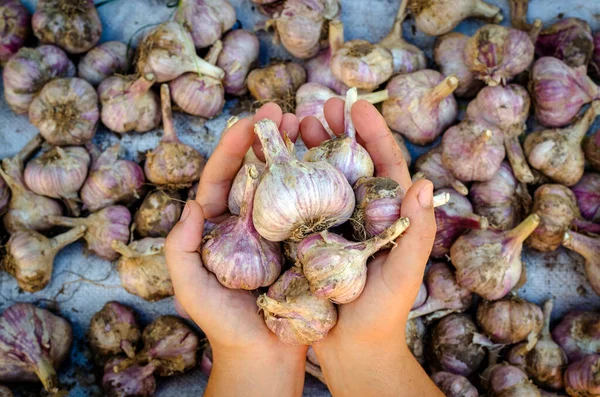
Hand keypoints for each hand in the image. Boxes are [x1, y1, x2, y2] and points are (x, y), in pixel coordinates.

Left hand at [165, 104, 305, 396]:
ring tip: (307, 126)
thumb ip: (181, 248)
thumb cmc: (224, 325)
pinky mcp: (302, 243)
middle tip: (283, 111)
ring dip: (292, 153)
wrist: (264, 356)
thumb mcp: (191, 288)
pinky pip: (307, 208)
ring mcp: (276, 230)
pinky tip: (328, 163)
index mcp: (218, 226)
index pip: (221, 178)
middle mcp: (248, 222)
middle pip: (255, 171)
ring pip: (282, 183)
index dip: (231, 147)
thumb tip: (191, 204)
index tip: (249, 122)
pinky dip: (315, 184)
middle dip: (265, 139)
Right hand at [300, 99, 442, 395]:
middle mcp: (362, 215)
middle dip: (334, 134)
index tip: (355, 106)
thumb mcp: (403, 274)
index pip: (385, 165)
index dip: (372, 133)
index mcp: (389, 216)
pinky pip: (301, 206)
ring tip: (290, 128)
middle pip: (349, 164)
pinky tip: (271, 168)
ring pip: (323, 180)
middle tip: (313, 109)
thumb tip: (424, 182)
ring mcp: (336, 226)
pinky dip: (290, 184)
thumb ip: (417, 232)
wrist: (355, 350)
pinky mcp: (312, 241)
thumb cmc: (384, 315)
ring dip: (309, 152)